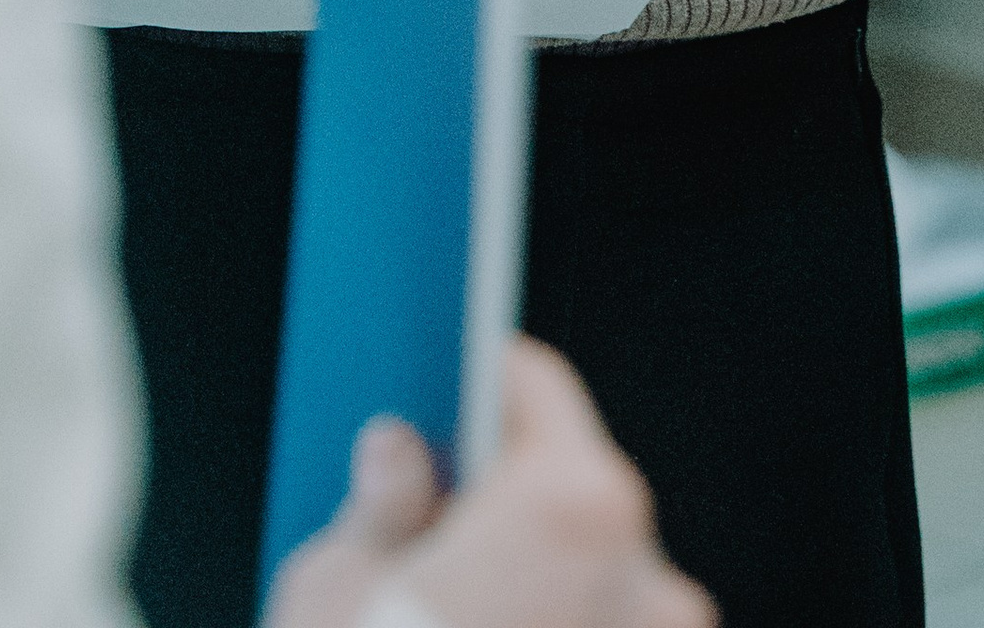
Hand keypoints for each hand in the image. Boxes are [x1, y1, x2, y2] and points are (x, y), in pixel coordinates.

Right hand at [263, 340, 712, 627]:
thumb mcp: (333, 587)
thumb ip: (384, 503)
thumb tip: (404, 456)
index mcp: (573, 505)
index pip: (532, 390)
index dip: (475, 379)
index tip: (446, 384)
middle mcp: (650, 581)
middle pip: (572, 496)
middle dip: (507, 500)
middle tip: (435, 513)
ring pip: (598, 592)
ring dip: (543, 593)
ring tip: (458, 608)